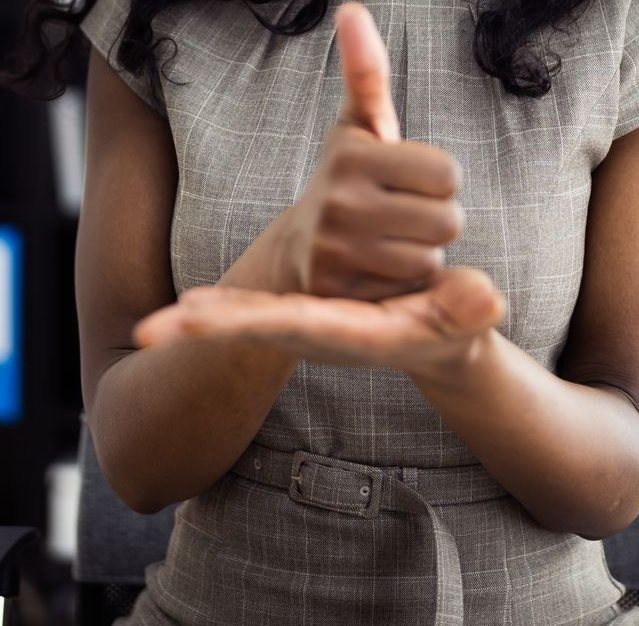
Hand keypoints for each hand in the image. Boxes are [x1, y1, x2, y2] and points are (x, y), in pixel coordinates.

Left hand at [132, 264, 504, 382]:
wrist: (442, 339)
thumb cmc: (457, 326)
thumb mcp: (467, 315)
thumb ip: (473, 307)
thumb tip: (482, 301)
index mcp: (358, 334)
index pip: (301, 326)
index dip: (255, 323)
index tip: (209, 323)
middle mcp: (325, 333)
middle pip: (258, 329)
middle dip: (211, 332)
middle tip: (154, 333)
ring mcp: (310, 324)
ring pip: (249, 321)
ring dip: (208, 322)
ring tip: (156, 328)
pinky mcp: (306, 310)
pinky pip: (256, 310)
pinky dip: (225, 310)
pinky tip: (192, 303)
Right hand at [280, 1, 465, 299]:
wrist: (297, 255)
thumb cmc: (346, 181)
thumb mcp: (358, 126)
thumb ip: (365, 71)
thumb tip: (352, 7)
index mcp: (353, 153)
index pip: (447, 172)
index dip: (437, 180)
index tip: (406, 181)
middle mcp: (339, 201)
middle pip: (448, 219)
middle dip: (434, 220)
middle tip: (397, 217)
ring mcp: (337, 251)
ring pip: (433, 258)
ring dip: (420, 255)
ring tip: (385, 245)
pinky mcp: (339, 295)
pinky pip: (412, 293)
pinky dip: (402, 288)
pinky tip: (376, 275)